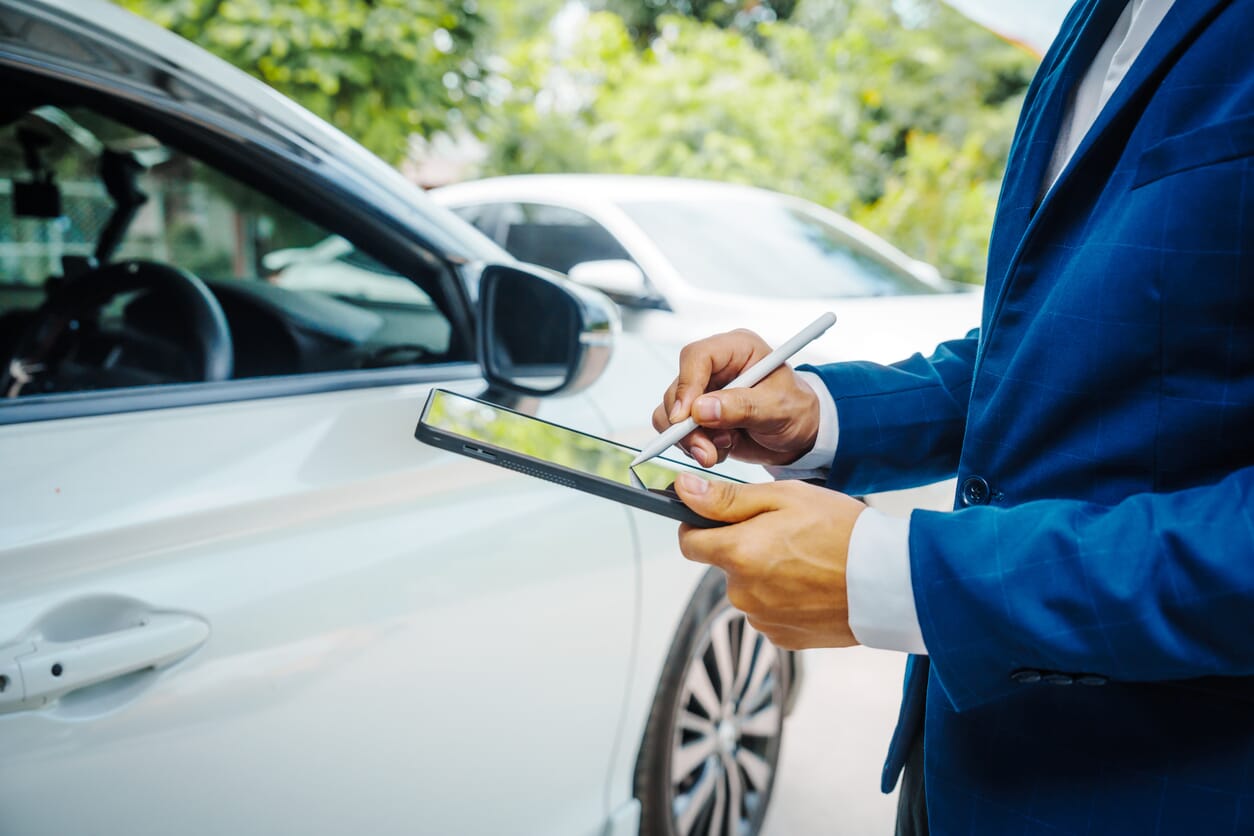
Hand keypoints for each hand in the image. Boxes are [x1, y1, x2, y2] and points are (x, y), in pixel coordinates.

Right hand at [651, 329, 819, 466]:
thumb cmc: (796, 411)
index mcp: (737, 350)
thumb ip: (742, 407)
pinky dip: (695, 447)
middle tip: (706, 450)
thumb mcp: (779, 408)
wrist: (799, 436)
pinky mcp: (697, 416)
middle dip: (688, 426)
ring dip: (692, 440)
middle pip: (678, 389)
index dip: (687, 385)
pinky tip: (721, 450)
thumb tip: (700, 410)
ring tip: (723, 449)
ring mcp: (703, 392)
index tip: (686, 417)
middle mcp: (715, 368)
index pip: (697, 356)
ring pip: (672, 414)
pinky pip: (677, 432)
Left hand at [674, 473, 864, 649]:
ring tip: (807, 559)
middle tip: (786, 533)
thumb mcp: (785, 498)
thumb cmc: (842, 532)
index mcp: (738, 554)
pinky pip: (770, 611)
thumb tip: (684, 490)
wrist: (890, 581)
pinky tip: (813, 584)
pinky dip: (784, 598)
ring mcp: (763, 619)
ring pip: (749, 588)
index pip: (689, 543)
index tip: (721, 517)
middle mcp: (743, 592)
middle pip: (725, 565)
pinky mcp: (784, 638)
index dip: (701, 526)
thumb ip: (727, 498)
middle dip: (744, 547)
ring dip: (766, 574)